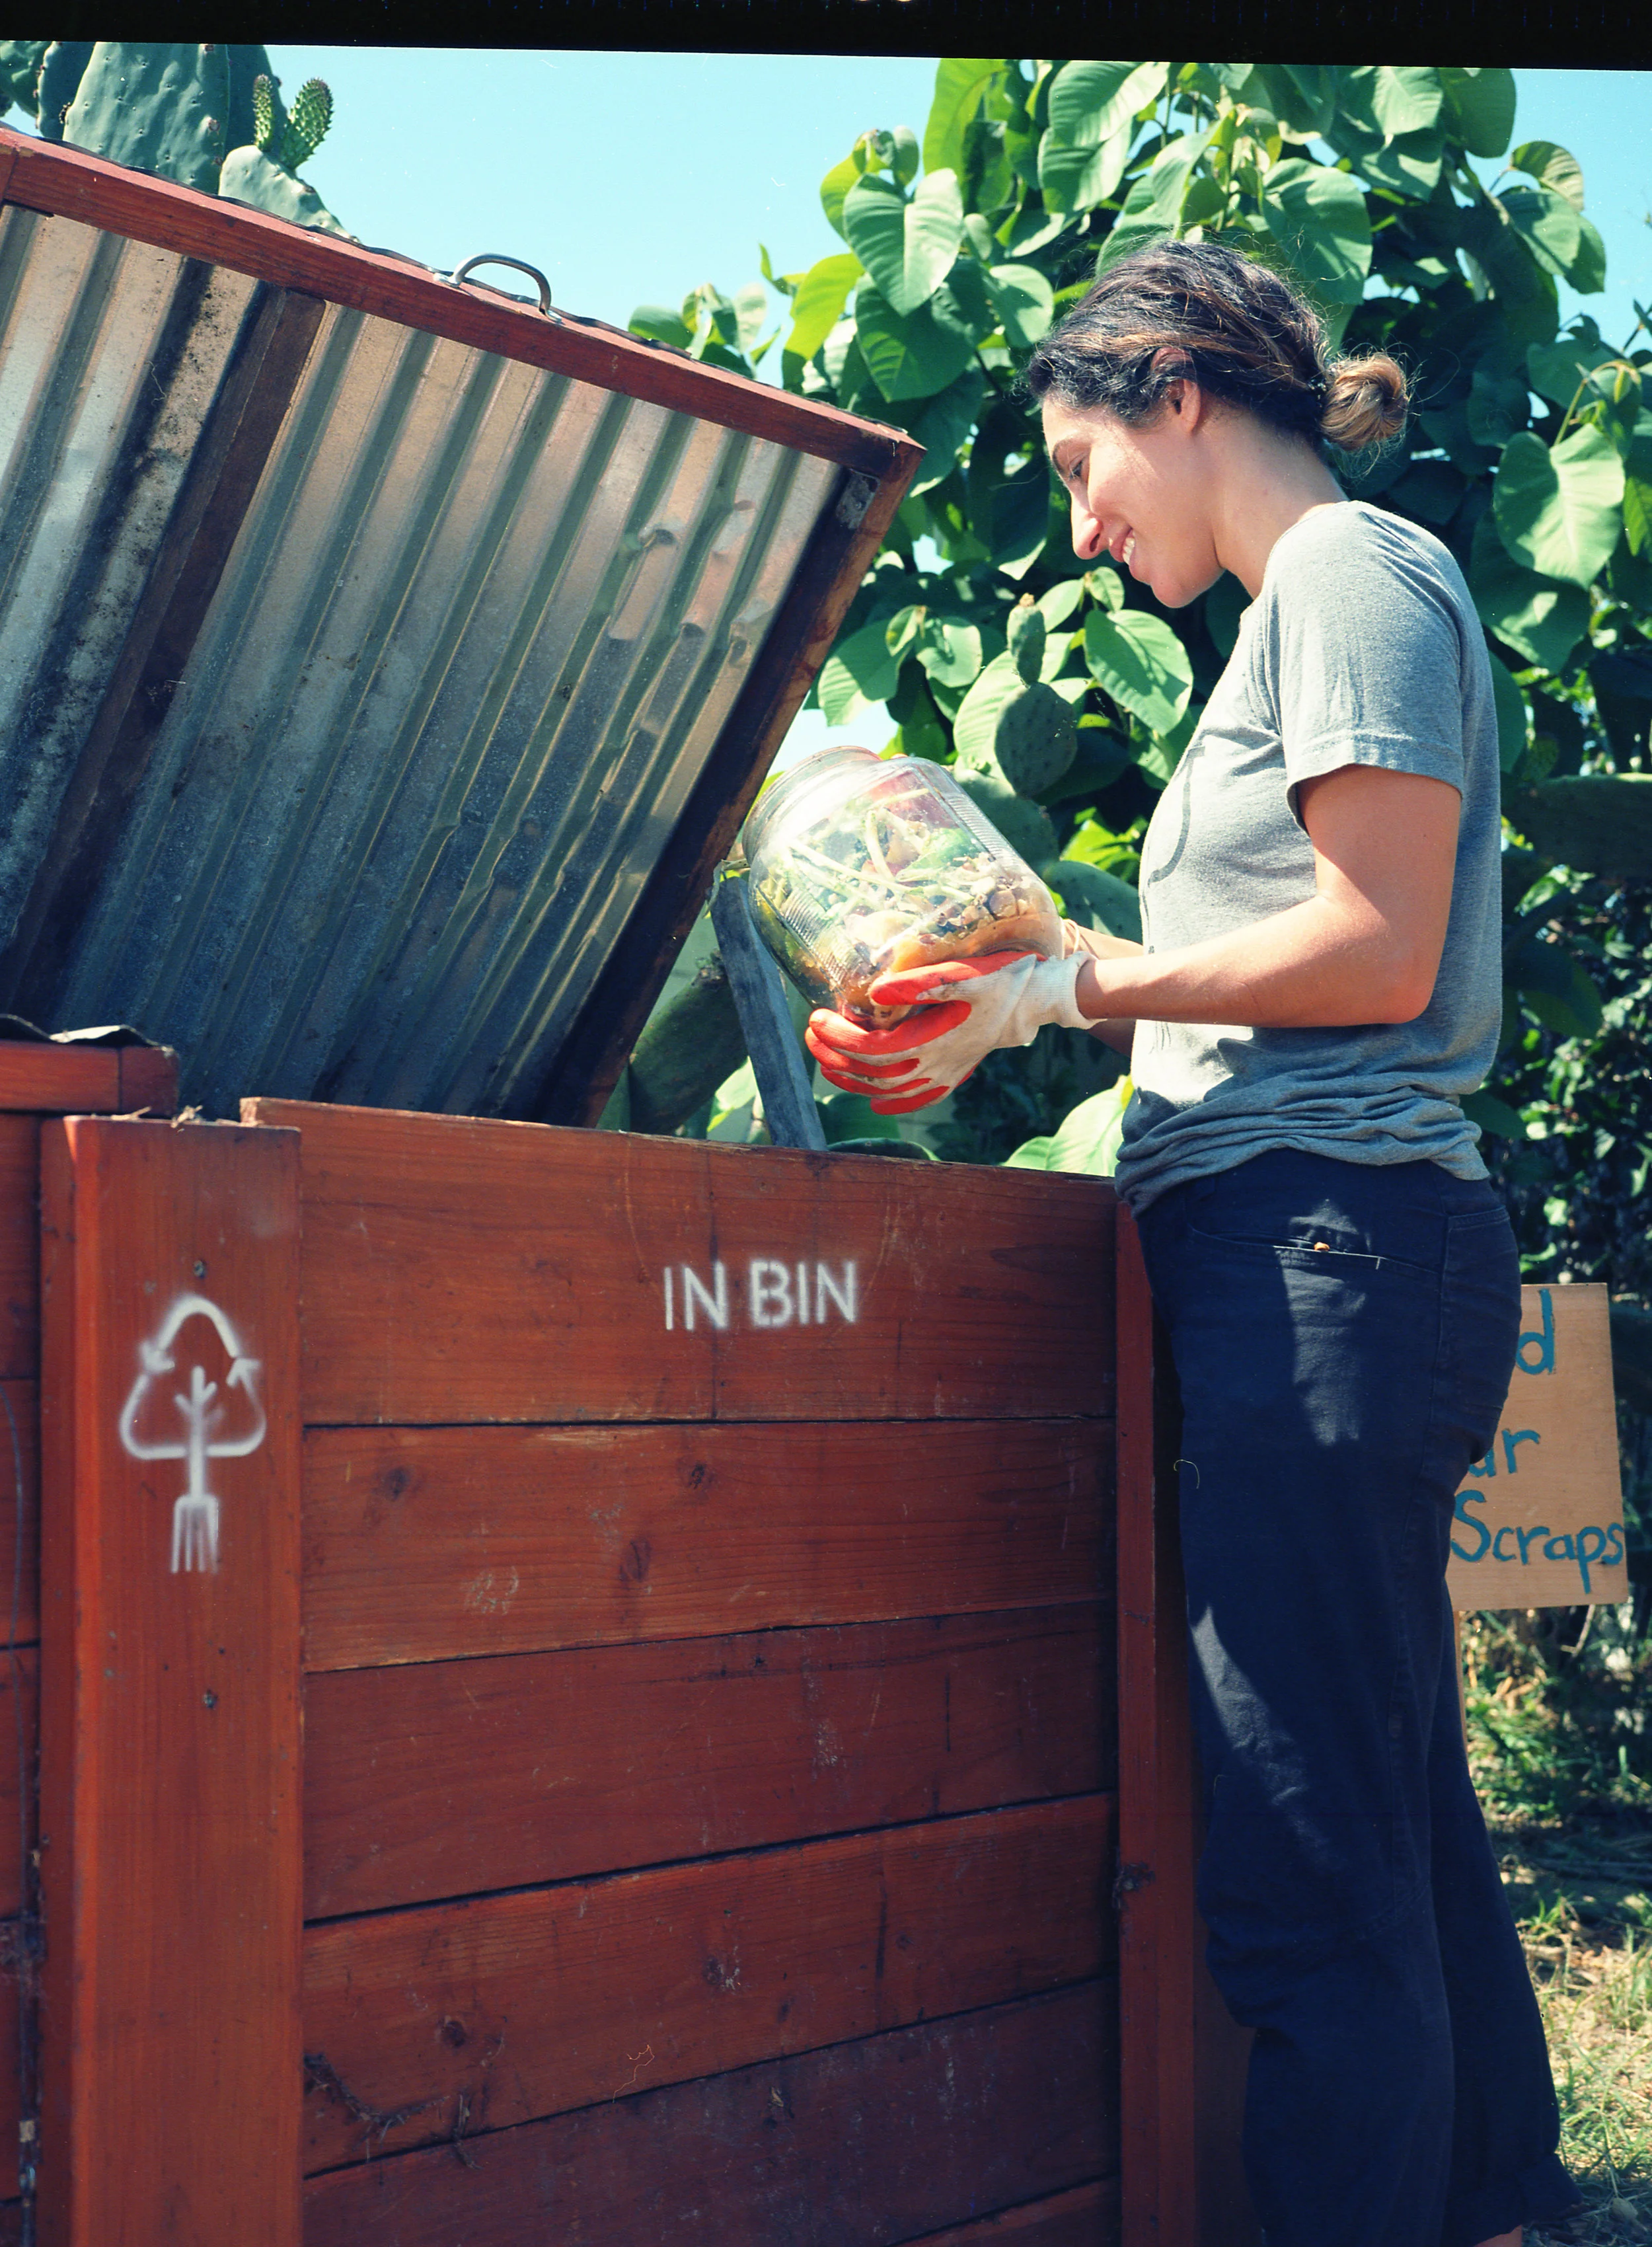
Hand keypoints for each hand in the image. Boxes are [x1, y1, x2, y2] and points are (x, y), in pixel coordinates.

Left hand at [806, 948, 1090, 1113]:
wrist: (1037, 999)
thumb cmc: (1003, 979)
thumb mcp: (965, 973)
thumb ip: (920, 982)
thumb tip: (875, 990)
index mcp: (934, 1041)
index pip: (873, 1049)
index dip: (840, 1038)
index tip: (817, 1017)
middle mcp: (937, 1065)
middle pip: (874, 1073)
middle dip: (836, 1056)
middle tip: (812, 1033)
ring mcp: (946, 1073)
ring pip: (889, 1090)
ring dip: (853, 1078)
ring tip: (826, 1060)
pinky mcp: (954, 1072)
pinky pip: (918, 1098)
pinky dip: (892, 1102)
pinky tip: (877, 1103)